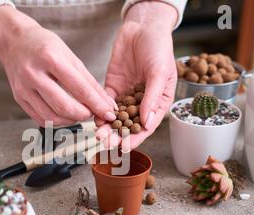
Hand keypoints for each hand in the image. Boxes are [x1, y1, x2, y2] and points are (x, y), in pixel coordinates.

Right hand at [0, 6, 115, 126]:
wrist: (14, 41)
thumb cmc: (45, 46)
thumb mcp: (70, 56)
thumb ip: (89, 81)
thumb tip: (106, 104)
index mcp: (50, 58)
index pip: (79, 89)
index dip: (97, 105)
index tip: (109, 113)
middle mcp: (34, 74)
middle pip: (64, 106)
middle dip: (83, 115)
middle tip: (92, 113)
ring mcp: (23, 88)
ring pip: (51, 117)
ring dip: (70, 121)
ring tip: (79, 114)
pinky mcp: (19, 99)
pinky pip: (40, 119)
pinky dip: (57, 122)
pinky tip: (64, 116)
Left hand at [96, 2, 177, 150]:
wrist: (143, 27)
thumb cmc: (159, 48)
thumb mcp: (160, 72)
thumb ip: (152, 97)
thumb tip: (146, 122)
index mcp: (157, 103)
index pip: (146, 126)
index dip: (136, 138)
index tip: (125, 148)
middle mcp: (141, 103)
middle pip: (128, 125)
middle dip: (117, 136)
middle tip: (106, 142)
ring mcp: (126, 95)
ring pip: (115, 117)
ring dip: (106, 126)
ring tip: (98, 134)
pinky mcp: (112, 87)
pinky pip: (104, 102)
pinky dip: (99, 111)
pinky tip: (94, 117)